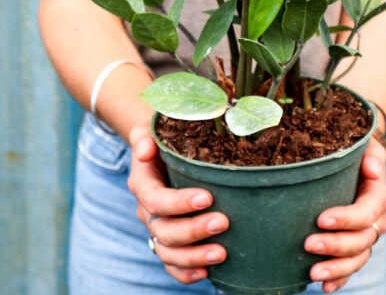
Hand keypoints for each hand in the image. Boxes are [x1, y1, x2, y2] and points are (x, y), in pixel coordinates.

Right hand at [127, 127, 228, 283]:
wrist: (159, 152)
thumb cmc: (163, 139)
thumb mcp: (152, 132)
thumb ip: (145, 137)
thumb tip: (145, 149)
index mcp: (142, 184)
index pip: (156, 200)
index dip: (179, 203)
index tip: (207, 197)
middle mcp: (147, 211)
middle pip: (163, 230)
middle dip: (193, 230)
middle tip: (223, 222)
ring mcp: (156, 229)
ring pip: (167, 253)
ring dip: (193, 256)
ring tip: (222, 253)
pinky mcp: (168, 242)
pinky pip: (171, 265)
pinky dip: (186, 273)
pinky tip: (208, 272)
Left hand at [304, 138, 385, 292]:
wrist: (357, 161)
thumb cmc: (356, 150)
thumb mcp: (365, 146)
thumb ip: (372, 154)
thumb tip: (372, 168)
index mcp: (378, 195)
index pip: (366, 212)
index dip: (347, 218)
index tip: (321, 219)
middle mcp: (376, 219)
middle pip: (361, 240)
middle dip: (335, 246)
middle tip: (308, 244)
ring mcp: (367, 235)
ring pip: (358, 258)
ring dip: (336, 268)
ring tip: (312, 274)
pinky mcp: (356, 245)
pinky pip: (352, 267)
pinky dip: (340, 279)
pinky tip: (325, 287)